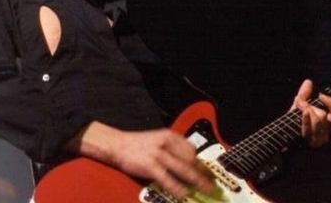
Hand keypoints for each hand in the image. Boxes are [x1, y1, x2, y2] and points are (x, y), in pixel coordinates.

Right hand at [67, 122, 214, 199]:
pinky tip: (184, 195)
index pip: (191, 150)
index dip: (201, 162)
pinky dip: (178, 188)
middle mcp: (166, 142)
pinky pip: (168, 179)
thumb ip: (172, 149)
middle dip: (203, 173)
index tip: (208, 172)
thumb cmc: (139, 144)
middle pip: (191, 159)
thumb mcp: (158, 140)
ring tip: (205, 190)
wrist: (118, 145)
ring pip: (183, 169)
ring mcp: (159, 154)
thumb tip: (189, 164)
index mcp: (169, 135)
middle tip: (212, 184)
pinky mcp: (150, 165)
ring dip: (197, 182)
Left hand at [292, 79, 330, 146]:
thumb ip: (304, 95)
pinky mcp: (308, 143)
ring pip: (317, 120)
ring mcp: (317, 141)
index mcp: (326, 125)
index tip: (320, 95)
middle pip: (323, 115)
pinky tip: (303, 112)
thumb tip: (308, 81)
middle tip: (299, 101)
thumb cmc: (292, 123)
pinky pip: (309, 129)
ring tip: (297, 107)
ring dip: (305, 110)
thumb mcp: (298, 108)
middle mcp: (324, 134)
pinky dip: (306, 119)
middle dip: (310, 105)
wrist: (281, 138)